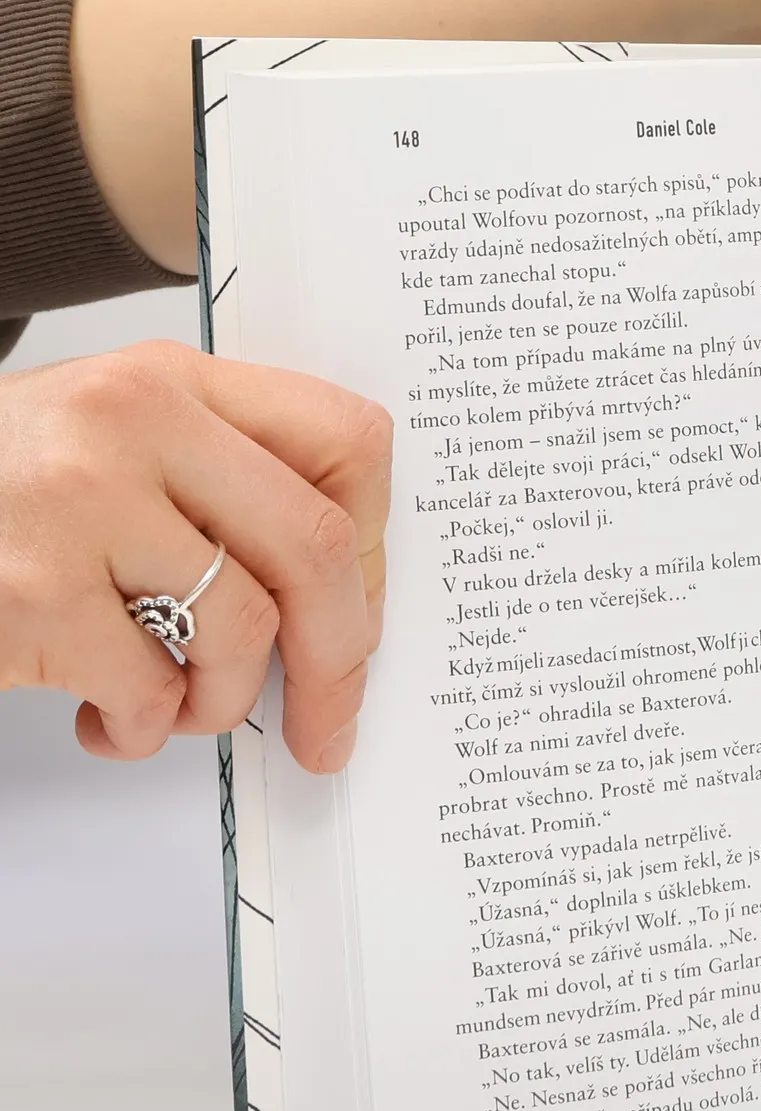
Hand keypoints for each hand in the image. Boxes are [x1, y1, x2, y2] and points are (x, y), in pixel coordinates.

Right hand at [0, 341, 390, 772]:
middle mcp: (132, 421)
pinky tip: (109, 721)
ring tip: (175, 709)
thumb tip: (347, 598)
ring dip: (222, 702)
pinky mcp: (30, 589)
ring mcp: (76, 501)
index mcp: (172, 380)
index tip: (361, 610)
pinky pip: (151, 689)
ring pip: (244, 629)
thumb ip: (220, 484)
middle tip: (330, 722)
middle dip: (342, 658)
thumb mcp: (110, 444)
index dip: (377, 545)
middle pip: (317, 545)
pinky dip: (144, 730)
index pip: (346, 441)